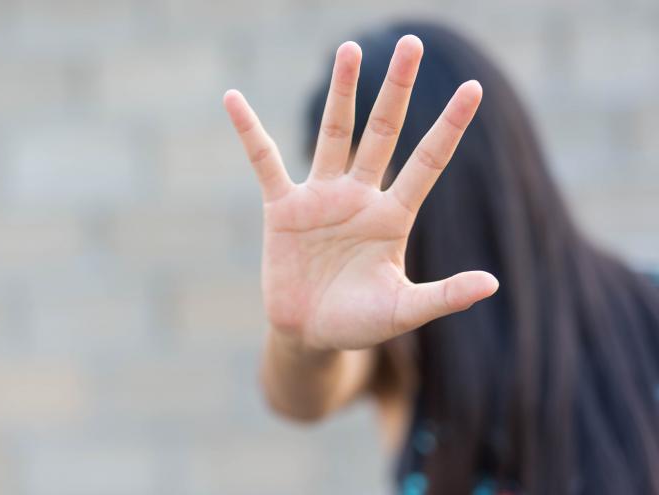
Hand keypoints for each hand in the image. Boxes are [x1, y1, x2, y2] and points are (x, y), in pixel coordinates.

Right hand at [224, 36, 498, 350]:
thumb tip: (493, 283)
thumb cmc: (360, 323)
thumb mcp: (403, 310)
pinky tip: (234, 99)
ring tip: (350, 48)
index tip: (474, 89)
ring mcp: (321, 197)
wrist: (310, 335)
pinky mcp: (283, 207)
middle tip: (411, 43)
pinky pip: (264, 161)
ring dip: (341, 91)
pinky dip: (249, 131)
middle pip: (382, 131)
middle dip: (396, 89)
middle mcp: (360, 196)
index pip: (427, 162)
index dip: (449, 126)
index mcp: (393, 217)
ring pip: (333, 132)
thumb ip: (443, 295)